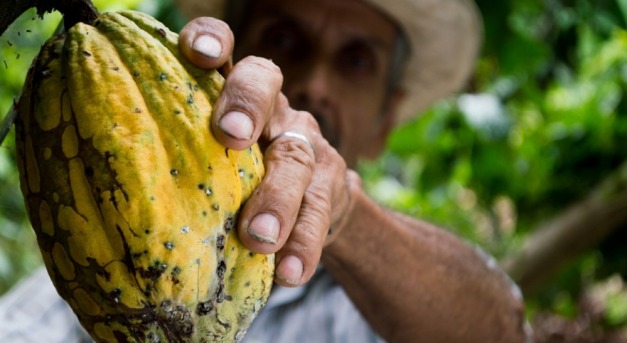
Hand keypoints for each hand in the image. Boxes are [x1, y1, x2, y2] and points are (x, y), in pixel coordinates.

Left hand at [179, 17, 356, 286]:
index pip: (224, 49)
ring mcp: (306, 143)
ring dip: (277, 198)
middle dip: (247, 105)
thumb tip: (99, 196)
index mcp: (233, 95)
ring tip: (259, 238)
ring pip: (296, 156)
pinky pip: (320, 211)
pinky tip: (290, 273)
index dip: (212, 40)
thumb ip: (180, 160)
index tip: (196, 53)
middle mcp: (273, 108)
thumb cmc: (239, 183)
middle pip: (265, 84)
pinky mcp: (332, 184)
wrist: (312, 206)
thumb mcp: (211, 163)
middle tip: (229, 136)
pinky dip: (304, 243)